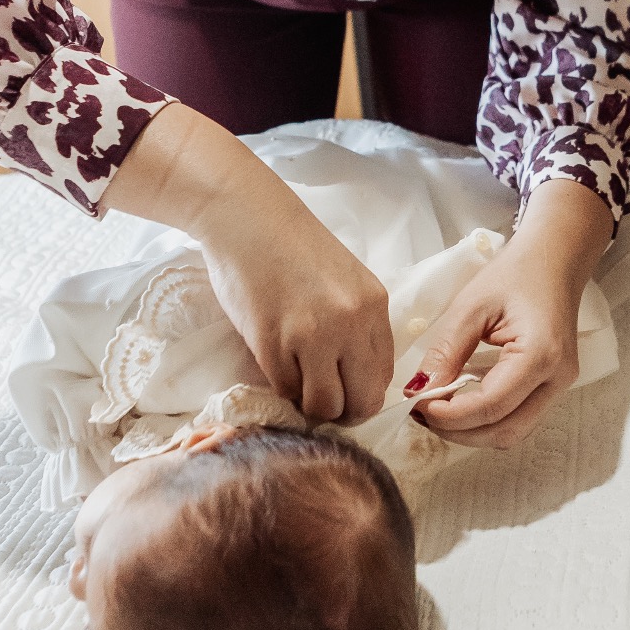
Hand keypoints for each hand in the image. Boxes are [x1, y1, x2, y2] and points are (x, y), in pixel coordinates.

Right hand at [100, 104, 393, 423]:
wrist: (246, 217)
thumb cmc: (292, 245)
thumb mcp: (346, 281)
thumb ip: (357, 326)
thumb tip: (354, 380)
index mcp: (374, 305)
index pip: (383, 377)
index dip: (363, 395)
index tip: (344, 392)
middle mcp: (350, 323)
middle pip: (360, 401)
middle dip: (342, 412)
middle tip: (321, 402)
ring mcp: (312, 335)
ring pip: (322, 405)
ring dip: (308, 404)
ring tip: (295, 382)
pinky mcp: (272, 343)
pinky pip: (285, 389)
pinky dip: (280, 386)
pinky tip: (275, 362)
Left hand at [410, 179, 611, 449]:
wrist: (555, 259)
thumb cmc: (516, 273)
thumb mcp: (471, 305)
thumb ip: (445, 351)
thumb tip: (419, 392)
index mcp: (541, 353)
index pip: (492, 405)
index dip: (450, 414)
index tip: (416, 405)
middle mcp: (557, 378)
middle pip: (505, 431)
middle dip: (459, 431)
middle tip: (420, 413)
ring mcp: (559, 386)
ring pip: (512, 432)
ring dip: (471, 431)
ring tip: (436, 411)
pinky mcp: (552, 386)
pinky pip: (518, 418)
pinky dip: (486, 420)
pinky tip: (459, 403)